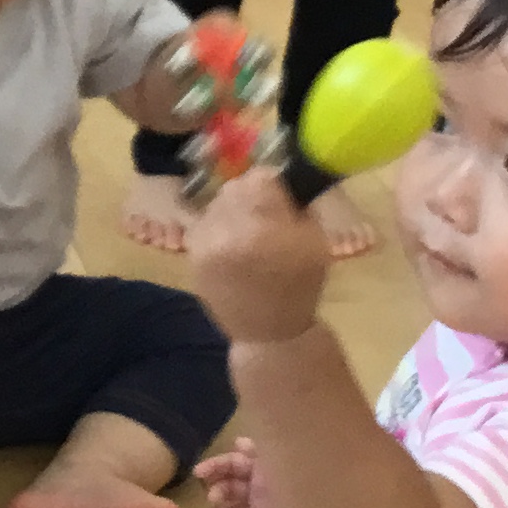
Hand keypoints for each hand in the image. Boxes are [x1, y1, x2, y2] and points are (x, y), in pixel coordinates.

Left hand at [187, 166, 339, 343]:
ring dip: (232, 212)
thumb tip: (283, 179)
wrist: (268, 331)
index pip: (261, 177)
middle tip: (264, 218)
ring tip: (247, 236)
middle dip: (251, 197)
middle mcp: (228, 231)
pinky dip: (218, 229)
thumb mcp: (315, 240)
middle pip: (236, 187)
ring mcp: (205, 244)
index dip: (273, 186)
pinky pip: (205, 224)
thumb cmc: (299, 284)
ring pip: (217, 203)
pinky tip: (231, 249)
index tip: (281, 201)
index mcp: (263, 226)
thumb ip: (298, 204)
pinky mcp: (192, 256)